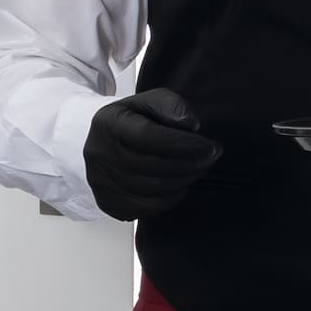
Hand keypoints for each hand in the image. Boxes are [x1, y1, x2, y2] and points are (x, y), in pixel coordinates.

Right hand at [80, 86, 222, 220]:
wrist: (102, 143)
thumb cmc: (132, 121)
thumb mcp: (150, 102)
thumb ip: (171, 105)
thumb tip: (189, 125)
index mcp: (108, 124)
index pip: (148, 137)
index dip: (184, 145)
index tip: (210, 147)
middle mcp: (100, 154)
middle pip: (151, 165)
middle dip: (189, 164)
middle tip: (210, 158)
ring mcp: (101, 182)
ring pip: (151, 189)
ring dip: (183, 181)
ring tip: (198, 169)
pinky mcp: (108, 202)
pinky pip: (146, 208)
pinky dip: (170, 199)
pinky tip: (180, 185)